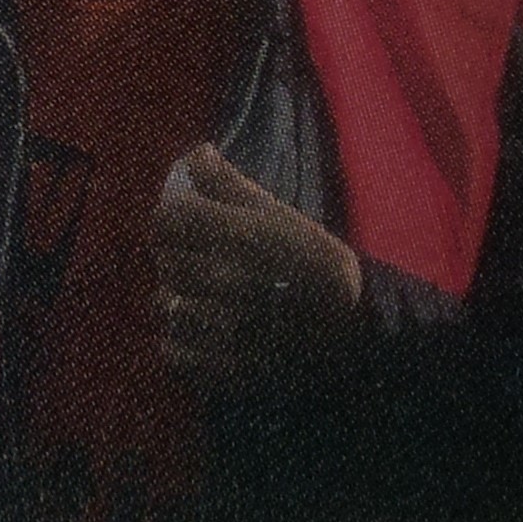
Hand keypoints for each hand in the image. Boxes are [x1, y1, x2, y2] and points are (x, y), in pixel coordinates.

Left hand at [153, 145, 362, 388]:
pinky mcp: (224, 368)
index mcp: (241, 235)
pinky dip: (184, 345)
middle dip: (178, 259)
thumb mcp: (280, 217)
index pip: (166, 218)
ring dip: (179, 303)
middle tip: (202, 265)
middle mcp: (227, 279)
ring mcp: (224, 328)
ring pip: (164, 306)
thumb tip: (194, 153)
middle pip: (164, 260)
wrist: (358, 333)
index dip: (172, 219)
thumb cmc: (315, 266)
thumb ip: (229, 185)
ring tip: (205, 302)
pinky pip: (172, 351)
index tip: (187, 226)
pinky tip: (207, 336)